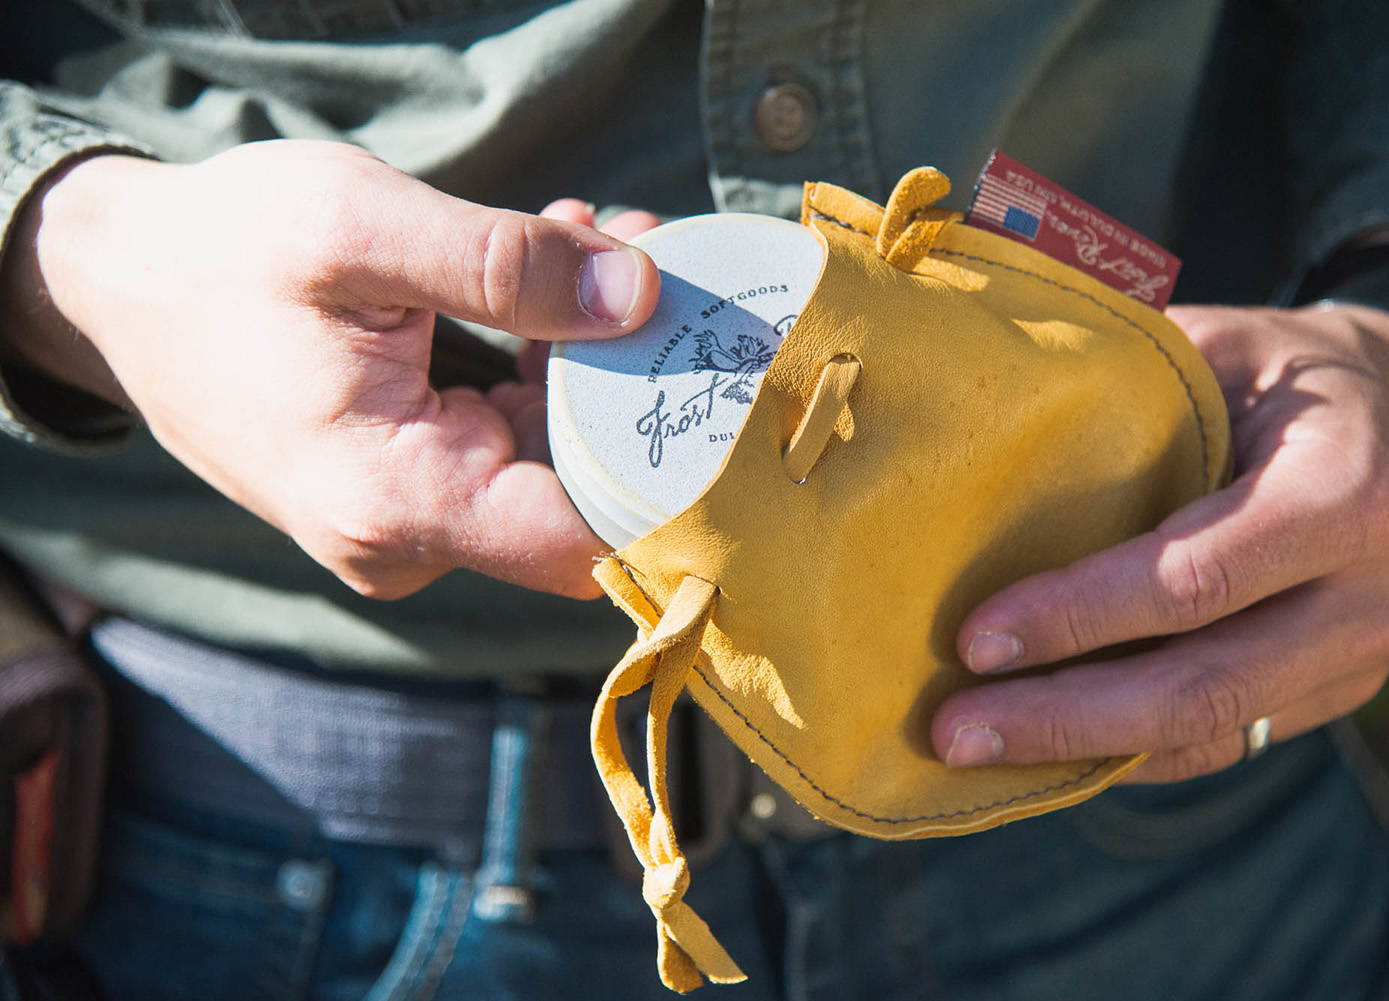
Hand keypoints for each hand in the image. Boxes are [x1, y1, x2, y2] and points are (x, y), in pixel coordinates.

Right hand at [4, 141, 660, 599]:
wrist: (122, 286)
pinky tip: (550, 282)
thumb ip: (504, 266)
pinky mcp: (412, 490)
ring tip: (596, 242)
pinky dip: (545, 368)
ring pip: (554, 461)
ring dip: (593, 357)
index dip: (673, 470)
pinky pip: (511, 444)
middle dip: (636, 376)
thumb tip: (639, 290)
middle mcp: (409, 540)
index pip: (590, 542)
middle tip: (651, 255)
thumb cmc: (219, 256)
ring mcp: (411, 524)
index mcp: (398, 501)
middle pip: (584, 493)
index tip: (716, 373)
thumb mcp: (357, 226)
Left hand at [932, 303, 1388, 781]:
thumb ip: (1129, 389)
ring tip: (978, 750)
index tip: (976, 641)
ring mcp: (1360, 659)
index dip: (1081, 617)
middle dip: (1065, 717)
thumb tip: (982, 431)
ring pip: (1211, 730)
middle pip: (1202, 686)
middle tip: (953, 732)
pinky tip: (1047, 749)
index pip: (1197, 579)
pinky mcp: (1337, 693)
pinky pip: (1225, 740)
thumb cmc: (1291, 370)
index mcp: (1346, 493)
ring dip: (1086, 750)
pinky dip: (1131, 752)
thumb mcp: (1225, 345)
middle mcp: (1369, 596)